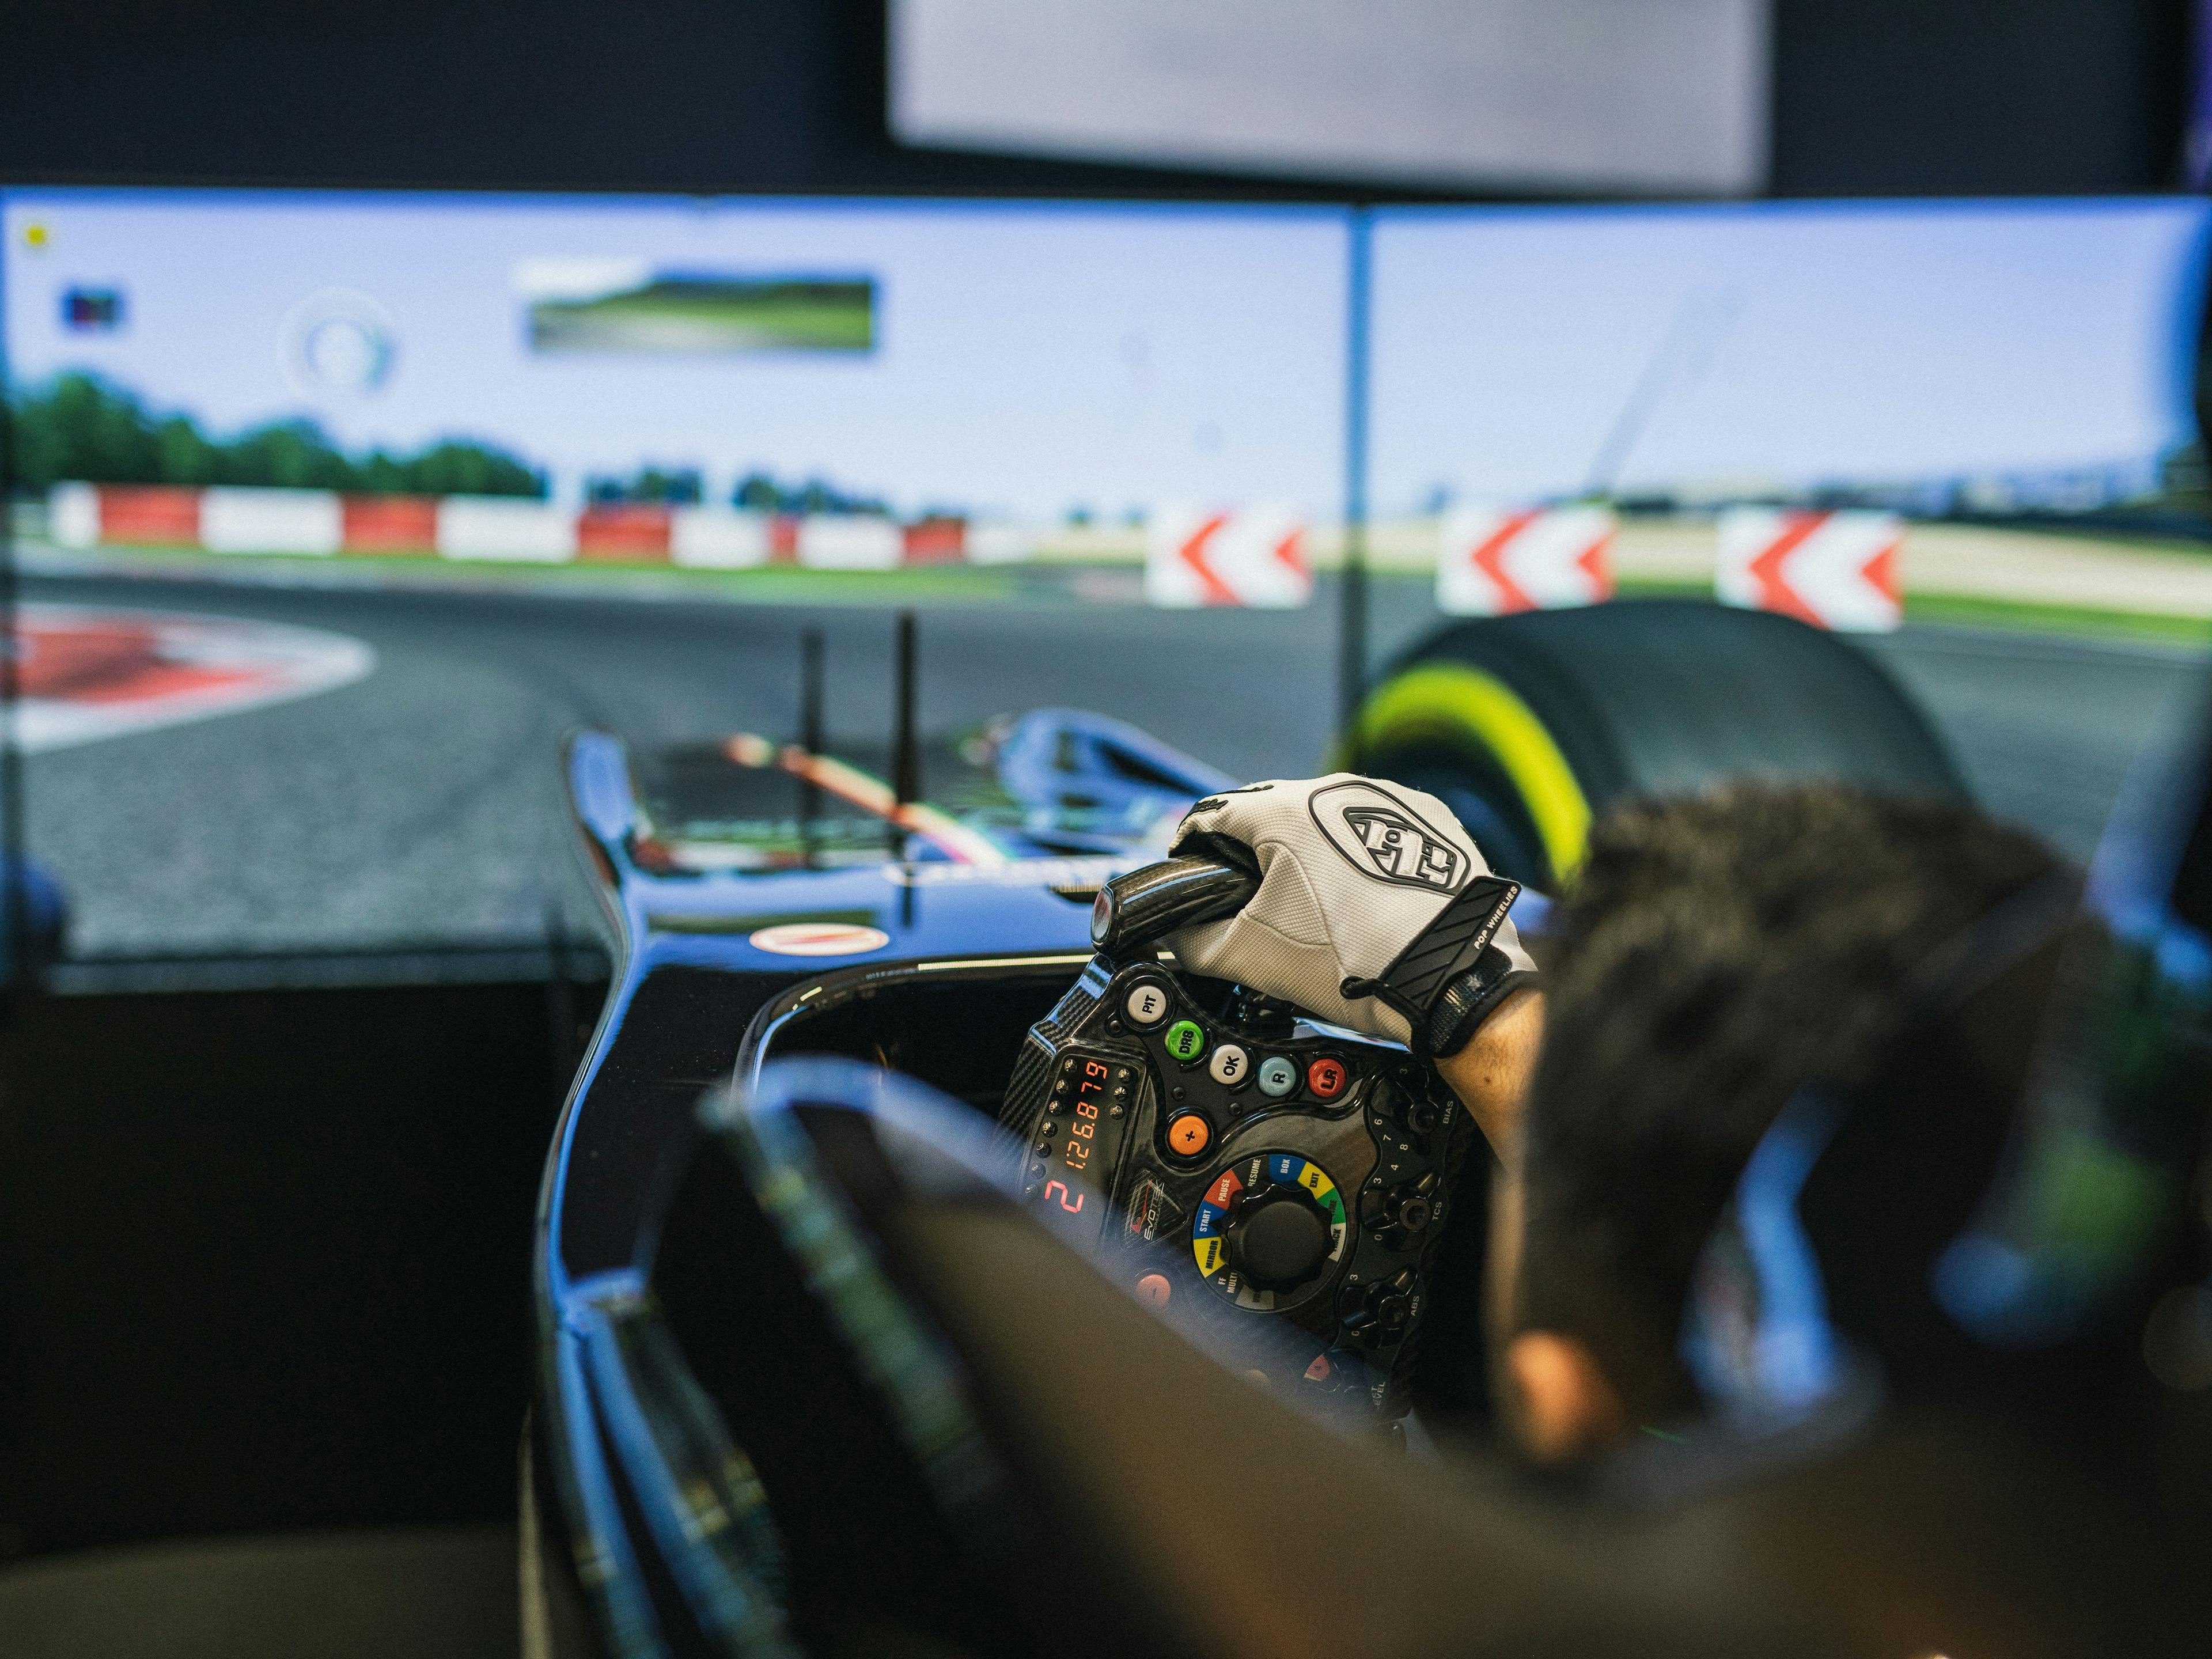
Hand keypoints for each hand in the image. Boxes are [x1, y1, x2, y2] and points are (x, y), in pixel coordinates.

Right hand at [1162, 774, 1536, 1052]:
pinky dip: (1360, 853)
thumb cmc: (1355, 964)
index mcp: (1286, 812)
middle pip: (1272, 810)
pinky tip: (1361, 893)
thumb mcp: (1253, 959)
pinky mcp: (1429, 818)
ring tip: (1312, 901)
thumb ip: (1194, 943)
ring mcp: (1390, 799)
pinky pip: (1377, 827)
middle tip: (1250, 895)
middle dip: (1253, 850)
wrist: (1449, 979)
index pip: (1213, 813)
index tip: (1189, 865)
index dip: (1191, 844)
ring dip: (1310, 849)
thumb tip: (1175, 937)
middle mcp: (1338, 790)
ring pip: (1328, 817)